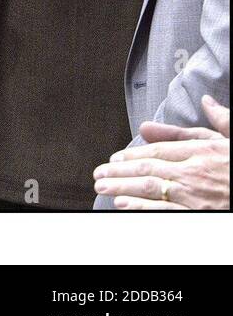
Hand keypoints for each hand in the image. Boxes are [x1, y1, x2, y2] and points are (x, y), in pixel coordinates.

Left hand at [92, 96, 230, 210]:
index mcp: (203, 151)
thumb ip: (216, 121)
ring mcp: (196, 195)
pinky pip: (164, 211)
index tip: (114, 158)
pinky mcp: (199, 215)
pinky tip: (123, 205)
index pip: (158, 150)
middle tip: (98, 173)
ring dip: (121, 187)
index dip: (132, 154)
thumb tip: (205, 100)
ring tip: (102, 186)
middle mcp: (195, 172)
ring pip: (150, 188)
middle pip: (147, 168)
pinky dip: (140, 208)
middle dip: (118, 171)